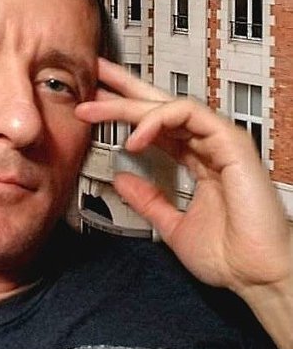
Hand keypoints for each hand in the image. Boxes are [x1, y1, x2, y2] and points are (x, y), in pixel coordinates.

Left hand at [75, 58, 291, 297]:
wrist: (256, 277)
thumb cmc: (229, 255)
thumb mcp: (172, 224)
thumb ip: (148, 199)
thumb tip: (122, 179)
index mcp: (195, 159)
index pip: (155, 124)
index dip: (124, 110)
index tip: (94, 104)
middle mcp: (206, 145)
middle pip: (158, 104)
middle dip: (122, 86)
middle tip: (92, 71)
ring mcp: (219, 141)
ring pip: (167, 106)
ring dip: (127, 104)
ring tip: (93, 109)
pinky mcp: (231, 141)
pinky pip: (188, 115)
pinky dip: (156, 121)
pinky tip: (133, 138)